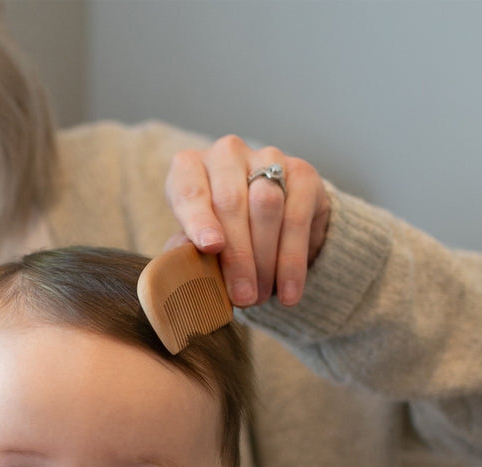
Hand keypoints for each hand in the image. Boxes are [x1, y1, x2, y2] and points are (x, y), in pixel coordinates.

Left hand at [164, 134, 329, 307]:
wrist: (266, 227)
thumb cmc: (217, 237)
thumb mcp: (193, 244)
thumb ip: (184, 252)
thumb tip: (178, 266)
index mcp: (190, 168)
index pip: (190, 191)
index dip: (199, 220)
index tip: (210, 248)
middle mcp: (226, 155)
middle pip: (231, 202)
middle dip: (237, 255)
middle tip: (241, 296)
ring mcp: (267, 158)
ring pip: (266, 206)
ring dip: (264, 259)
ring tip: (260, 296)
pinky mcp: (302, 173)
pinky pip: (297, 218)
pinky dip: (292, 261)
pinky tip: (288, 292)